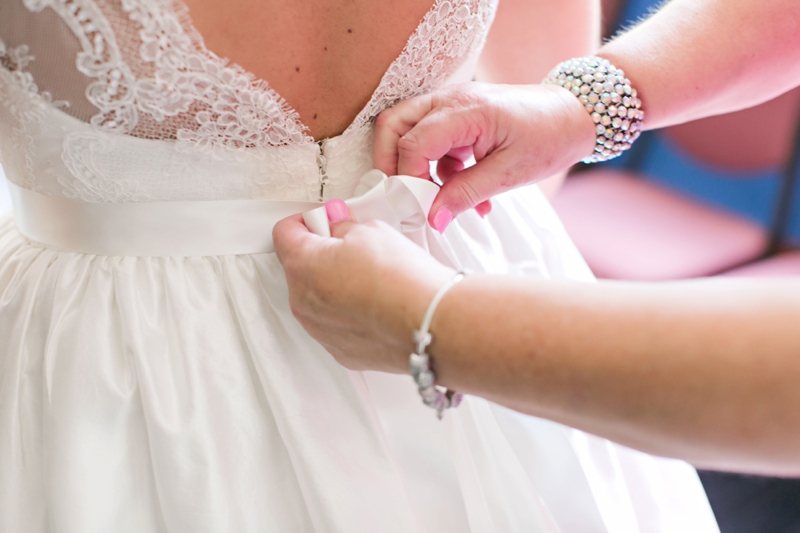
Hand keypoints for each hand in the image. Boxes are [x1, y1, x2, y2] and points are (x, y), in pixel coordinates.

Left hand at [273, 205, 454, 372]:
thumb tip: (338, 228)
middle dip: (322, 254)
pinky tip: (375, 305)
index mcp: (302, 266)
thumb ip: (344, 227)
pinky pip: (336, 325)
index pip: (285, 233)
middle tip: (353, 247)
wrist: (430, 323)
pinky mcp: (341, 351)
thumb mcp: (371, 230)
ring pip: (317, 300)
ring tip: (371, 279)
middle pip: (300, 269)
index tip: (324, 220)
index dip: (306, 220)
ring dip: (335, 286)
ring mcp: (320, 331)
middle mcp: (302, 303)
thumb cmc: (402, 279)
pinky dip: (349, 313)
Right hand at [373, 82, 595, 228]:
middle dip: (391, 164)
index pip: (413, 143)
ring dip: (416, 167)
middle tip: (406, 197)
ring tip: (442, 199)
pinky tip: (464, 193)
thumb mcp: (508, 174)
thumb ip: (466, 194)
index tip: (421, 207)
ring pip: (405, 130)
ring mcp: (450, 104)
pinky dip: (437, 169)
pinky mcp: (455, 116)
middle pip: (393, 125)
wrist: (573, 115)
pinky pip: (430, 140)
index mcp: (465, 109)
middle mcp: (450, 99)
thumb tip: (433, 219)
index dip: (409, 179)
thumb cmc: (548, 138)